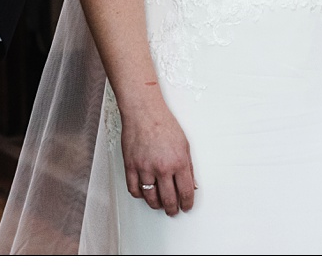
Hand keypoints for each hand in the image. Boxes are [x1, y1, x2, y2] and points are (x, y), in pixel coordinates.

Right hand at [121, 97, 196, 215]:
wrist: (144, 112)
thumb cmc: (164, 124)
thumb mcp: (184, 144)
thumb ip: (188, 167)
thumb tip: (191, 184)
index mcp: (178, 162)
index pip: (185, 192)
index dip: (187, 203)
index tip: (186, 207)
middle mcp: (162, 168)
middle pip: (168, 200)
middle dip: (172, 209)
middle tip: (173, 211)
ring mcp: (145, 168)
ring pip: (151, 198)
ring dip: (156, 205)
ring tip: (159, 204)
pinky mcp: (131, 166)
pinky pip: (134, 189)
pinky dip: (140, 195)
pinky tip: (145, 194)